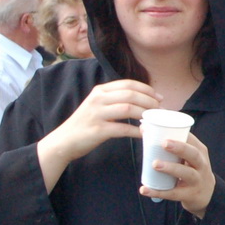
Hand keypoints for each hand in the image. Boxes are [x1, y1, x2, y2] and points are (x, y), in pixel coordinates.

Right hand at [41, 80, 162, 165]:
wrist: (64, 141)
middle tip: (160, 110)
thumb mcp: (97, 105)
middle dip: (150, 101)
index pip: (128, 84)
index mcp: (100, 90)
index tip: (159, 97)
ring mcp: (97, 114)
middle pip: (131, 94)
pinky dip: (136, 131)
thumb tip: (142, 100)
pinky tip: (145, 134)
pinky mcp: (98, 130)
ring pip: (128, 109)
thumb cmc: (85, 124)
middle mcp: (98, 99)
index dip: (147, 89)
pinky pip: (123, 128)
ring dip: (145, 114)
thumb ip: (115, 100)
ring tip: (155, 120)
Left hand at [142, 132, 215, 217]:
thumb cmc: (192, 169)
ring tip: (155, 164)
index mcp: (200, 151)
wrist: (207, 194)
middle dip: (180, 148)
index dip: (176, 132)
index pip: (191, 139)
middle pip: (193, 154)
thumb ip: (174, 145)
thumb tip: (144, 129)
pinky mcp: (189, 195)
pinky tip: (144, 189)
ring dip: (170, 168)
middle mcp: (201, 165)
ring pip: (186, 173)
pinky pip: (173, 194)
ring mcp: (197, 181)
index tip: (158, 127)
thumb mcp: (190, 156)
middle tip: (164, 143)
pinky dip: (157, 192)